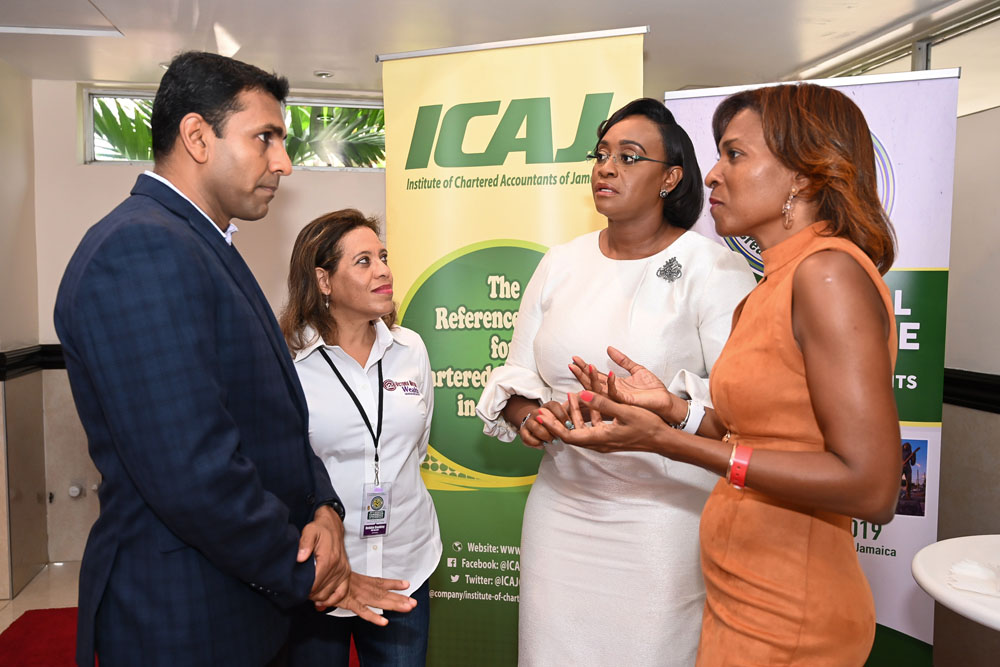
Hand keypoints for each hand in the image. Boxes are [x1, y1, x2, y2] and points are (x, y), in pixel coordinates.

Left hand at [298, 505, 350, 606]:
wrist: (333, 526)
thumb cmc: (320, 529)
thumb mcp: (310, 531)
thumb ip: (304, 543)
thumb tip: (300, 557)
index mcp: (329, 559)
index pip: (316, 583)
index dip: (305, 590)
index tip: (297, 591)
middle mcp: (338, 567)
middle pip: (322, 591)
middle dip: (310, 595)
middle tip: (300, 593)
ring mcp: (343, 571)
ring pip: (329, 594)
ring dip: (318, 598)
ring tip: (308, 595)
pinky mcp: (346, 573)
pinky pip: (342, 592)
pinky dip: (332, 600)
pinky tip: (322, 603)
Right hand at [314, 573, 416, 625]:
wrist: (315, 574)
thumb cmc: (325, 578)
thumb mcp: (336, 580)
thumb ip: (338, 589)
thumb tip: (333, 596)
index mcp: (359, 581)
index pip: (379, 582)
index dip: (393, 583)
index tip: (406, 584)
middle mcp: (361, 587)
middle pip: (383, 594)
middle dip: (399, 599)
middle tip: (414, 603)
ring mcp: (356, 595)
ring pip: (378, 601)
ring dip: (394, 605)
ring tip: (408, 607)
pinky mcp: (349, 602)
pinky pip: (362, 611)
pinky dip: (373, 617)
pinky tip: (384, 622)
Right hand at [518, 400, 571, 448]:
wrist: (535, 423)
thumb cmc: (552, 421)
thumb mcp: (561, 417)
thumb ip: (568, 416)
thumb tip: (576, 423)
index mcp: (547, 406)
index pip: (554, 406)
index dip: (562, 415)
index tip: (570, 426)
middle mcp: (536, 412)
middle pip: (543, 416)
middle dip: (553, 428)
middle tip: (560, 435)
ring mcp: (529, 421)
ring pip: (535, 427)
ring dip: (545, 436)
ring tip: (552, 441)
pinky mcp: (523, 431)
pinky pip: (527, 437)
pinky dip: (535, 443)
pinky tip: (542, 445)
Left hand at [539, 391, 673, 454]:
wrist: (662, 439)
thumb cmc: (646, 426)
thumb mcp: (624, 411)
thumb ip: (602, 403)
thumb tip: (582, 394)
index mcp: (600, 438)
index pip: (568, 435)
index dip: (553, 426)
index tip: (541, 416)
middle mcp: (599, 442)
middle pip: (571, 433)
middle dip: (557, 421)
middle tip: (545, 408)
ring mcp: (604, 441)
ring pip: (582, 428)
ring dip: (573, 414)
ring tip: (569, 396)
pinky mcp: (609, 437)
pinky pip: (591, 427)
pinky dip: (586, 414)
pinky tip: (586, 400)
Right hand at [568, 347, 679, 421]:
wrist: (665, 400)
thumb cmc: (652, 388)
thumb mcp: (636, 369)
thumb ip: (622, 360)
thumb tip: (609, 348)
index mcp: (614, 385)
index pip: (595, 376)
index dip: (584, 368)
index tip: (575, 359)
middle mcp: (613, 393)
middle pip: (592, 383)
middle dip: (581, 374)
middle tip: (572, 365)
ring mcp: (618, 399)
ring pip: (599, 390)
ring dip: (591, 378)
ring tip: (585, 367)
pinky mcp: (626, 402)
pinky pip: (615, 394)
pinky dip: (611, 384)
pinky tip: (609, 374)